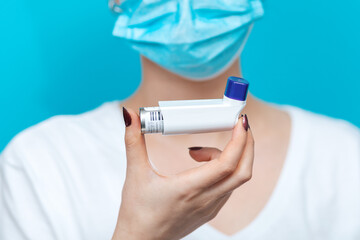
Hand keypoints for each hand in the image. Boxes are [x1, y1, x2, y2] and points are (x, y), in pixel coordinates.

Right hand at [112, 107, 253, 239]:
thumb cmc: (137, 213)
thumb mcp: (134, 174)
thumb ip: (133, 141)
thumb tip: (130, 115)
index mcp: (189, 189)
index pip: (227, 164)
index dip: (239, 140)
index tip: (240, 121)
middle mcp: (206, 200)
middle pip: (243, 171)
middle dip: (247, 144)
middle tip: (238, 125)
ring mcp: (211, 207)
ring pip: (236, 179)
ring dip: (230, 156)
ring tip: (198, 151)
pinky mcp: (210, 210)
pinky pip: (228, 186)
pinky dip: (224, 169)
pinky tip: (202, 164)